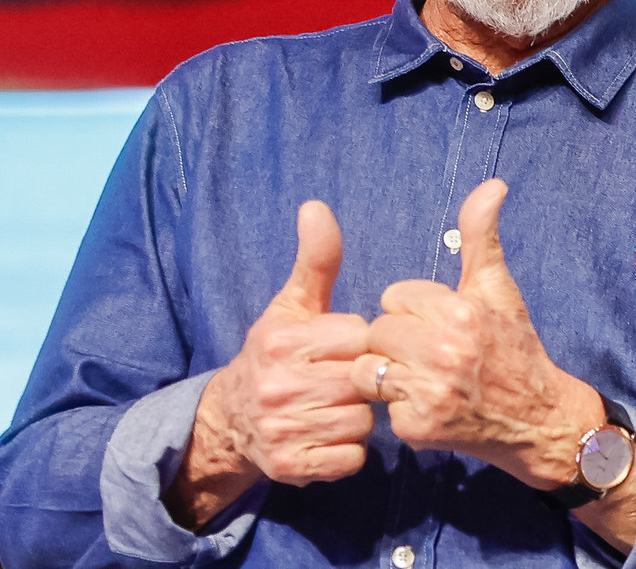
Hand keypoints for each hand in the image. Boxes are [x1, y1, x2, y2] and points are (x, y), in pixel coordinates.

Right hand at [192, 200, 374, 486]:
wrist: (231, 421)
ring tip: (333, 405)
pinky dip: (348, 451)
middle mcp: (277, 387)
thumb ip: (315, 261)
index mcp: (282, 343)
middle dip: (361, 380)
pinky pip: (352, 458)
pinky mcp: (291, 468)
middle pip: (364, 380)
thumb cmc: (275, 355)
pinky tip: (329, 435)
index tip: (341, 347)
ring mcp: (283, 430)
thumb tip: (316, 207)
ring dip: (358, 416)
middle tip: (340, 379)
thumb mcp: (291, 306)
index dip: (358, 342)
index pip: (358, 336)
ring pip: (362, 420)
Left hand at [351, 180, 603, 488]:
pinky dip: (397, 408)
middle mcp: (445, 351)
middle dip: (398, 342)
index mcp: (461, 312)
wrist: (537, 418)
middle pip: (378, 332)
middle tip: (430, 354)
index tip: (440, 325)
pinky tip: (426, 405)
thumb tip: (493, 185)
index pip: (394, 297)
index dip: (413, 311)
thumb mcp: (498, 289)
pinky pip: (379, 406)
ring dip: (388, 374)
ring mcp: (429, 392)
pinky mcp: (417, 428)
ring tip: (421, 377)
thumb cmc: (514, 347)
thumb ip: (481, 236)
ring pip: (368, 369)